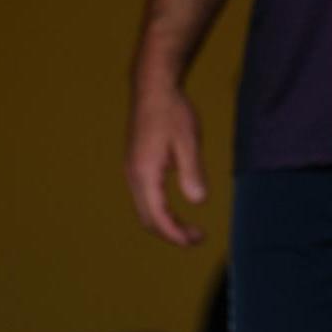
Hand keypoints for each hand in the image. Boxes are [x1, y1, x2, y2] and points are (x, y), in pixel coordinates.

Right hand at [124, 81, 207, 245]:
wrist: (154, 89)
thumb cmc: (173, 112)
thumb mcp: (189, 141)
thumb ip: (192, 172)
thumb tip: (198, 201)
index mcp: (145, 173)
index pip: (158, 216)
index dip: (175, 234)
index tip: (195, 242)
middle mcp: (134, 176)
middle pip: (148, 218)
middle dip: (172, 233)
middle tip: (198, 239)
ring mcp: (133, 171)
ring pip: (146, 209)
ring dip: (167, 223)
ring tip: (192, 229)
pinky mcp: (138, 165)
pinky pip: (146, 197)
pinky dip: (161, 210)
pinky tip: (179, 208)